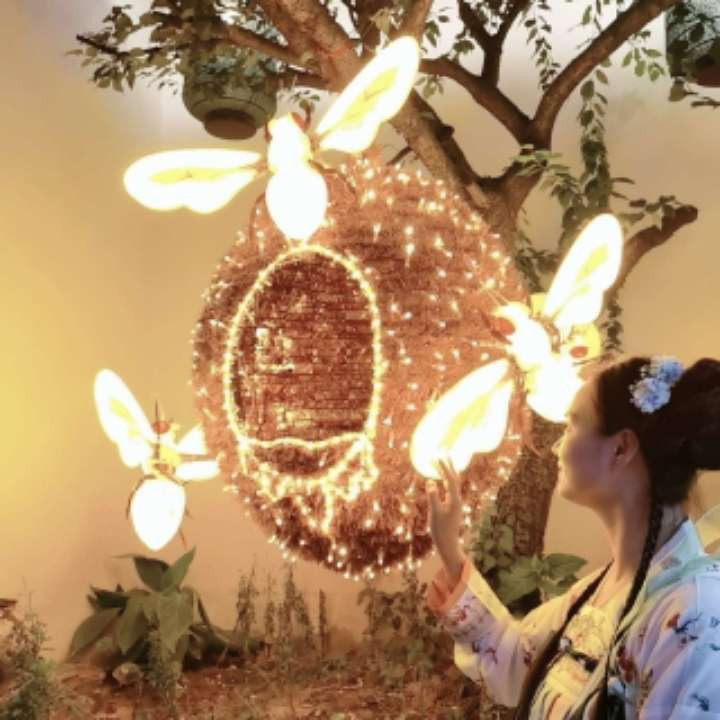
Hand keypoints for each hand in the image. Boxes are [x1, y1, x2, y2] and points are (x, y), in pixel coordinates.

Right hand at [427, 459, 465, 583]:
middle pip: (454, 478)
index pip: (450, 479)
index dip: (443, 467)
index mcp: (454, 499)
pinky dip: (446, 480)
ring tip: (443, 462)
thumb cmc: (440, 530)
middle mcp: (457, 499)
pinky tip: (441, 480)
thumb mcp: (434, 513)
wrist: (448, 544)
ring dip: (448, 472)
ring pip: (453, 483)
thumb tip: (430, 482)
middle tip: (443, 453)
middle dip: (449, 465)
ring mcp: (456, 503)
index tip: (437, 456)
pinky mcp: (453, 507)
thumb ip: (433, 496)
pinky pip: (450, 489)